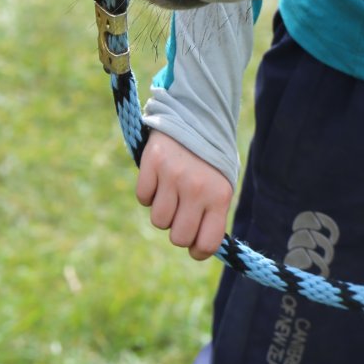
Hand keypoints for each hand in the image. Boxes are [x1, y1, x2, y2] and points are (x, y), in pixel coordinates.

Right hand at [136, 130, 233, 259]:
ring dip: (163, 210)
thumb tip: (196, 248)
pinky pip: (143, 198)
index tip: (195, 243)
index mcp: (219, 195)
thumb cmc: (210, 158)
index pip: (207, 243)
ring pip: (159, 221)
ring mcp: (174, 175)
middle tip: (183, 211)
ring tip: (172, 190)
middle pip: (179, 238)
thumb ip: (212, 214)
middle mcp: (197, 188)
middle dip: (179, 230)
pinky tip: (160, 177)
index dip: (198, 249)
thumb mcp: (221, 184)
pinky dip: (149, 192)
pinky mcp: (153, 163)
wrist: (196, 115)